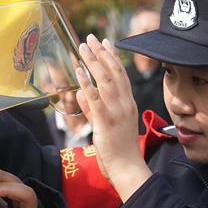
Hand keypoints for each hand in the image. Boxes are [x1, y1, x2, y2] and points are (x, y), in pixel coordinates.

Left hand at [75, 34, 150, 201]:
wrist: (128, 169)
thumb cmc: (119, 152)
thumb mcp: (106, 126)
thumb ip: (92, 109)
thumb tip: (81, 93)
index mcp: (128, 104)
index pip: (121, 75)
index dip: (112, 58)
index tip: (105, 43)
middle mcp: (125, 104)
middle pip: (113, 73)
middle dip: (101, 54)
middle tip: (90, 38)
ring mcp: (117, 112)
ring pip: (106, 81)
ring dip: (93, 62)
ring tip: (83, 47)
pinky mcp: (106, 122)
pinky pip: (96, 99)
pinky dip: (88, 84)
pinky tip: (80, 71)